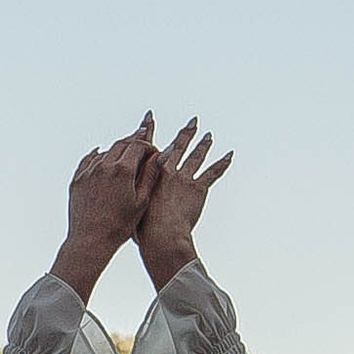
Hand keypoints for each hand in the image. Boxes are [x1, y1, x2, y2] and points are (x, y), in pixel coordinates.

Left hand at [51, 116, 156, 297]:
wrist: (90, 241)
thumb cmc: (119, 226)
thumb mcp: (141, 200)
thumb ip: (151, 174)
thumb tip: (161, 155)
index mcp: (122, 170)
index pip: (138, 145)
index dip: (148, 146)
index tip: (154, 152)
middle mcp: (104, 166)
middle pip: (121, 144)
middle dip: (133, 142)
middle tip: (142, 142)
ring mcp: (88, 171)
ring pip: (105, 151)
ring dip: (117, 150)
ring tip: (125, 153)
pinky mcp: (77, 179)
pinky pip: (88, 160)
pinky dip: (98, 155)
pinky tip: (101, 154)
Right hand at [137, 117, 232, 291]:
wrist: (161, 235)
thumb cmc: (145, 228)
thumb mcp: (132, 208)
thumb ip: (131, 197)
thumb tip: (123, 198)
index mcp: (149, 174)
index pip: (149, 147)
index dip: (149, 131)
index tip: (149, 119)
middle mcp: (167, 171)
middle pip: (178, 146)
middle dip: (186, 133)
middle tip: (193, 122)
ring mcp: (183, 178)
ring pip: (196, 157)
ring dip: (203, 145)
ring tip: (209, 136)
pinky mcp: (197, 188)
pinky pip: (213, 172)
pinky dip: (222, 163)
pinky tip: (229, 155)